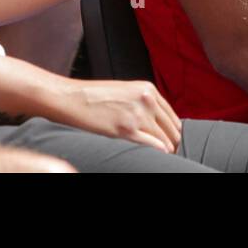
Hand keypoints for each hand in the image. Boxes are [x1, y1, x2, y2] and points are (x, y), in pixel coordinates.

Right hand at [48, 78, 181, 152]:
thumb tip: (158, 124)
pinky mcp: (126, 129)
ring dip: (165, 151)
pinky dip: (157, 153)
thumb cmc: (96, 97)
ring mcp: (137, 114)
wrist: (73, 97)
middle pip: (173, 130)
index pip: (173, 117)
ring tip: (158, 157)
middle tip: (167, 153)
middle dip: (172, 144)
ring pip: (165, 140)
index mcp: (148, 89)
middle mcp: (147, 100)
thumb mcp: (126, 92)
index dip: (174, 133)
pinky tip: (153, 156)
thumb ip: (144, 103)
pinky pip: (153, 146)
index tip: (169, 142)